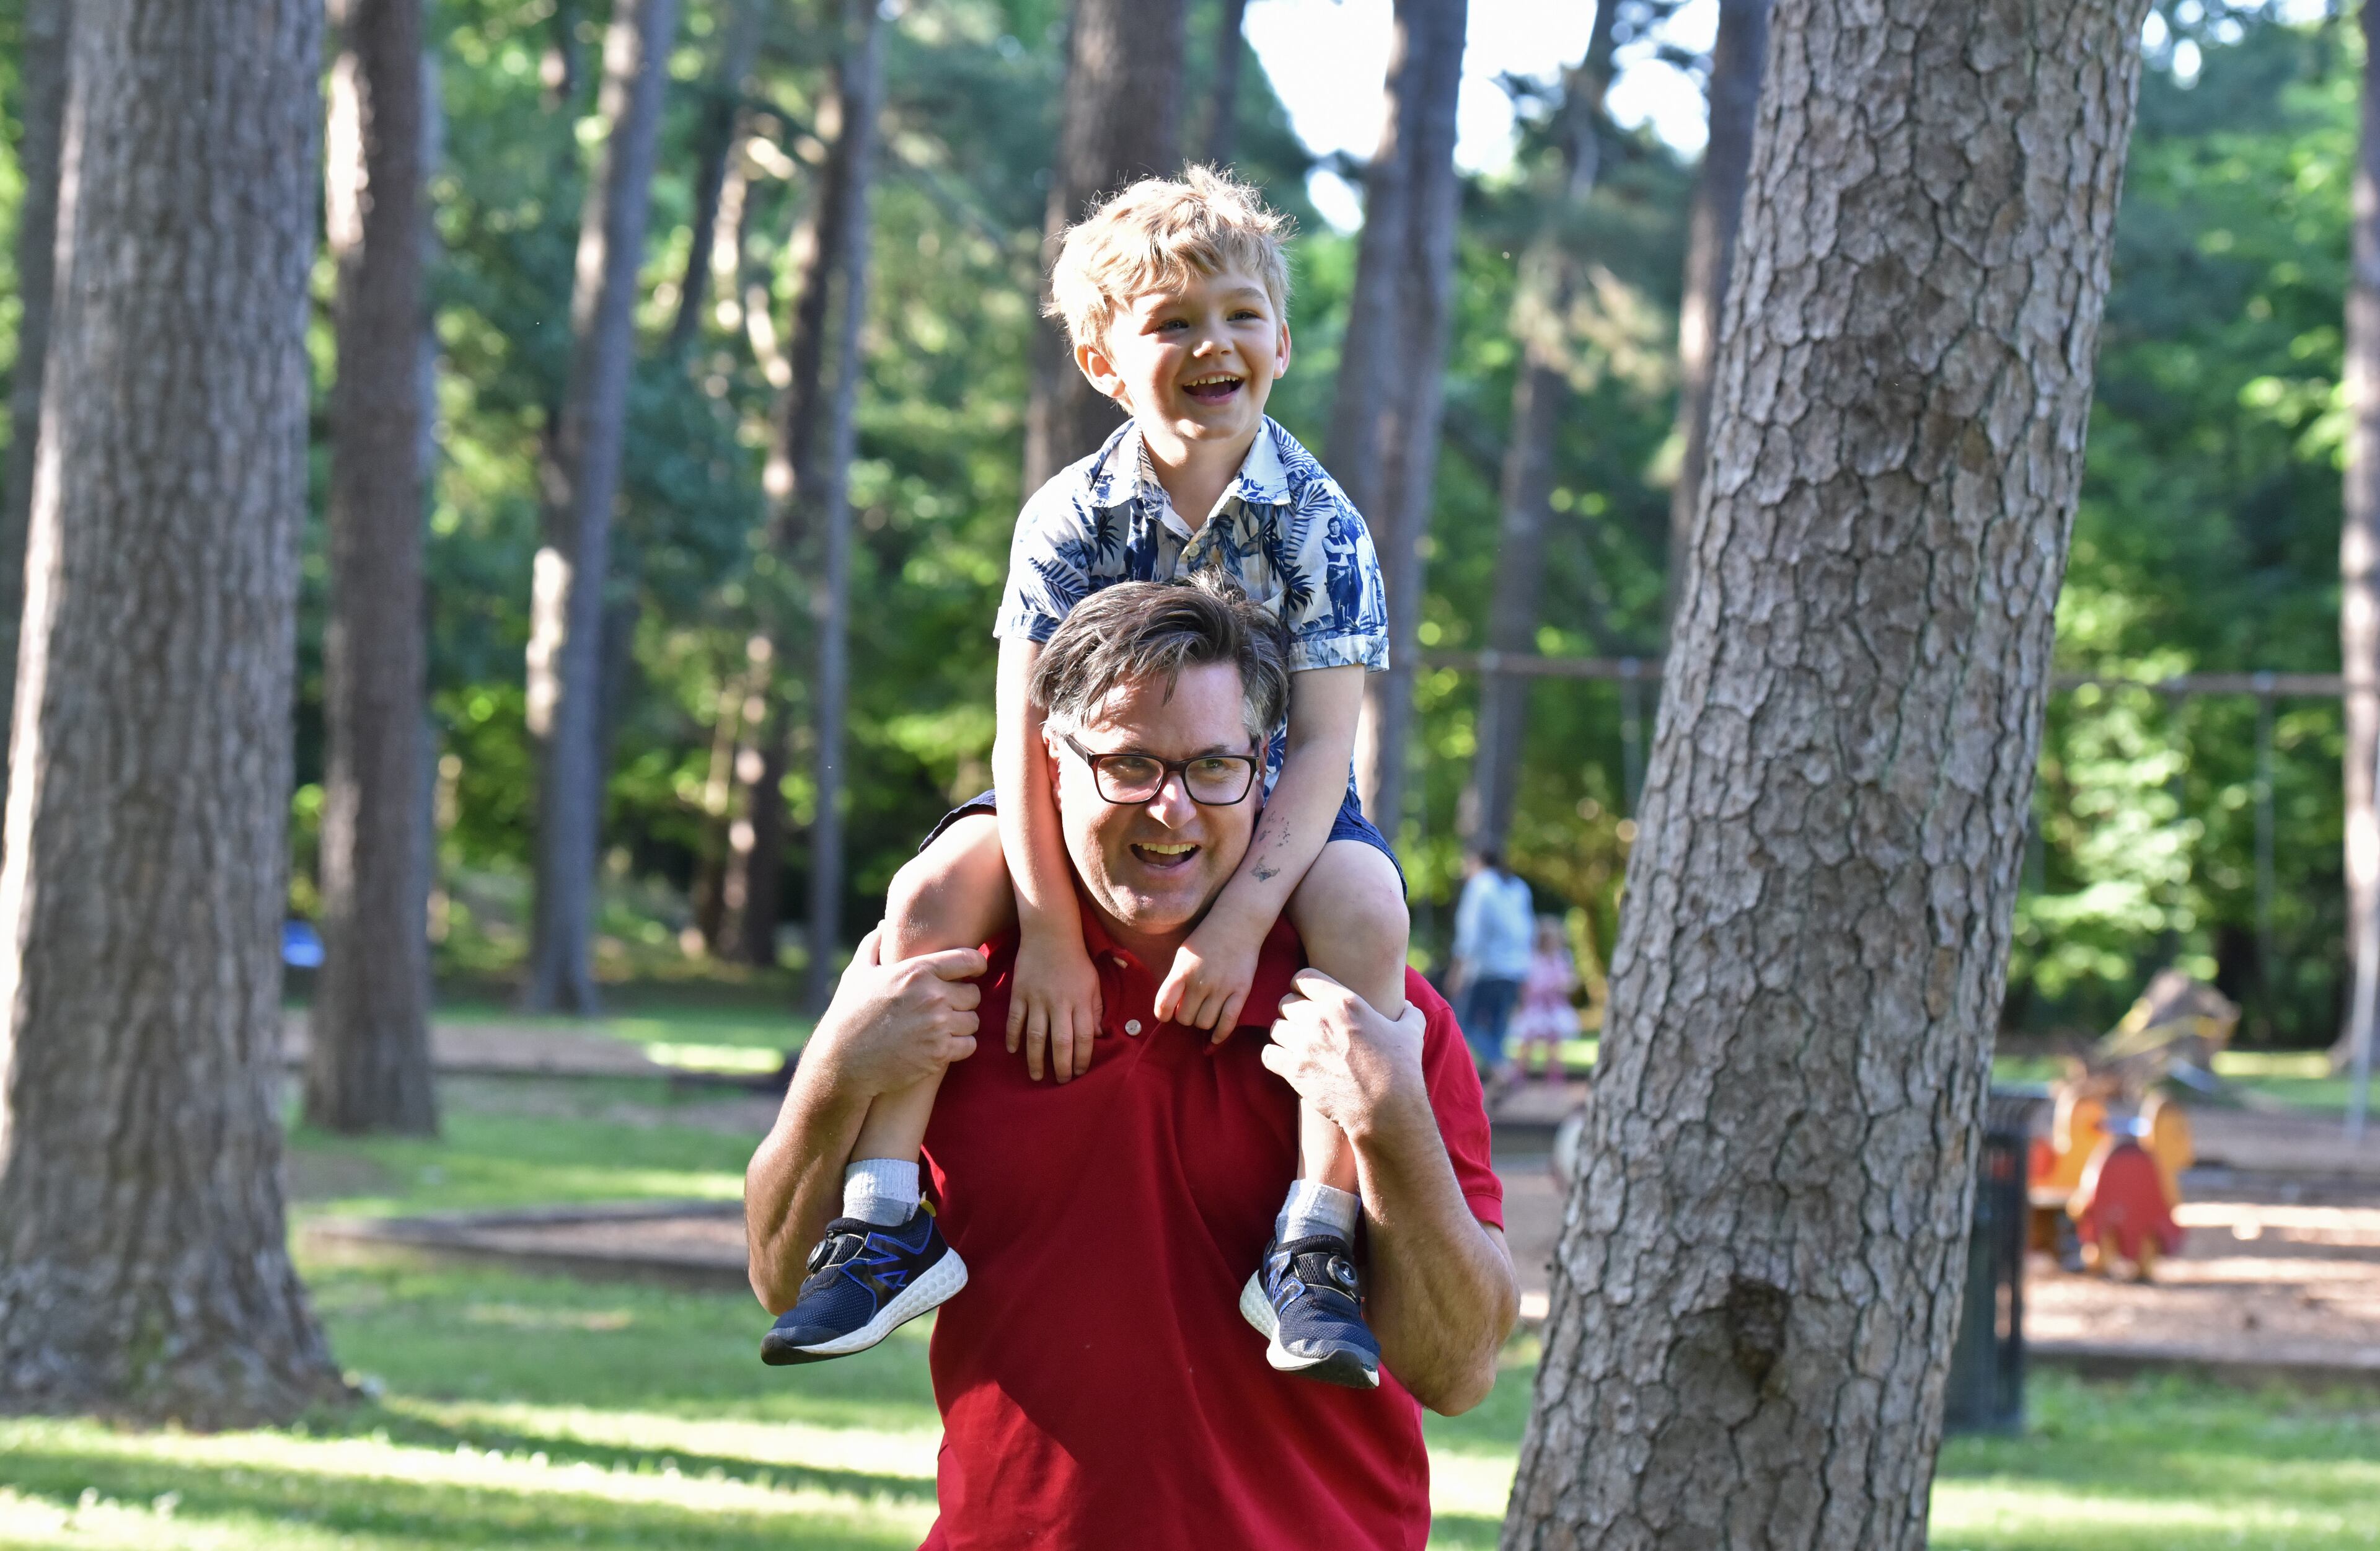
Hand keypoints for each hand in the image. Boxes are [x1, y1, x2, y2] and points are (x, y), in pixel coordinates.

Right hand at [808, 926, 984, 1098]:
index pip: (969, 960)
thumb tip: (884, 925)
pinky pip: (969, 1045)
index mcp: (917, 971)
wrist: (842, 1062)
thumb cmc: (849, 1014)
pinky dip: (959, 1046)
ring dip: (961, 1024)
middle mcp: (932, 996)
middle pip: (974, 994)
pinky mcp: (939, 1053)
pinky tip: (942, 1045)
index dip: (975, 965)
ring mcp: (938, 1026)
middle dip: (963, 999)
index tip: (971, 972)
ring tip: (941, 1026)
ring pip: (973, 1021)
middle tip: (946, 1006)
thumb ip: (874, 945)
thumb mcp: (858, 973)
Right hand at [1009, 920, 1103, 1082]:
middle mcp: (1059, 1002)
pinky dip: (1013, 1037)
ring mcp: (1037, 998)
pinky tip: (1014, 1051)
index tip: (1080, 1072)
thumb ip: (1096, 1010)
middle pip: (1061, 1042)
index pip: (1084, 1037)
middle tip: (1061, 1082)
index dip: (1082, 1059)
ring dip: (1036, 1059)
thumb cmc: (1076, 960)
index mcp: (1080, 1001)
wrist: (1050, 933)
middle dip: (1061, 1066)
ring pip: (1036, 1036)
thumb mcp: (1093, 984)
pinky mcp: (1019, 993)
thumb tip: (1099, 1036)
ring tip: (1037, 1076)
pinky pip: (1015, 1020)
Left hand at [1155, 915, 1262, 1036]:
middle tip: (1190, 1008)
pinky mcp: (1241, 991)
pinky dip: (1219, 1034)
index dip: (1162, 1014)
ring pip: (1204, 1023)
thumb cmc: (1206, 938)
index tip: (1165, 1015)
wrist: (1237, 923)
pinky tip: (1214, 1038)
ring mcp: (1222, 987)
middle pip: (1185, 1018)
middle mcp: (1200, 981)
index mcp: (1182, 971)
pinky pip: (1228, 1022)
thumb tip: (1172, 1007)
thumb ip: (1177, 979)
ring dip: (1201, 1022)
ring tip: (1204, 1012)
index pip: (1164, 1004)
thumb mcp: (1183, 955)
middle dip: (1185, 1017)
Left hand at [1259, 968, 1428, 1141]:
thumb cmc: (1401, 1069)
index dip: (1302, 986)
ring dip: (1285, 1035)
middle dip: (1293, 1012)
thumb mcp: (1411, 1032)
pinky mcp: (1295, 1070)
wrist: (1387, 1110)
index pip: (1303, 977)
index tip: (1306, 996)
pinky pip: (1268, 1054)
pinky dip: (1274, 1057)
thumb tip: (1408, 1007)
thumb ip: (1408, 1013)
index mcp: (1344, 1002)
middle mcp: (1320, 1018)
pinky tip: (1286, 1062)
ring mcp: (1305, 1044)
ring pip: (1276, 1028)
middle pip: (1286, 1002)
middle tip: (1304, 1026)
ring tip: (1297, 1045)